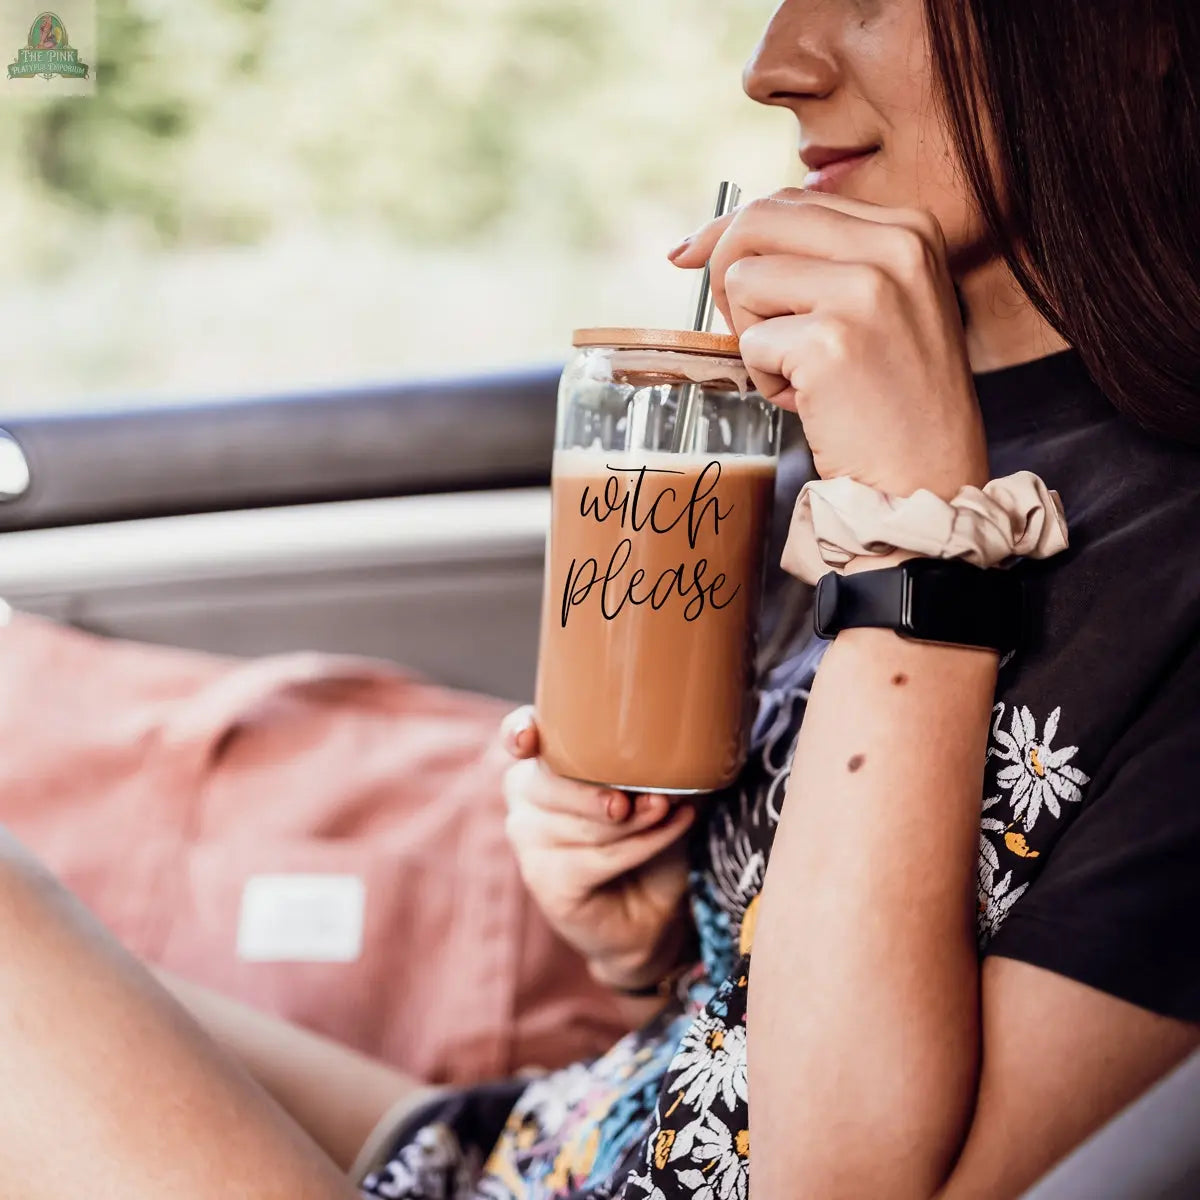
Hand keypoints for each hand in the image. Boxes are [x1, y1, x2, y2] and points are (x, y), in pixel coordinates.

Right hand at [500, 706, 696, 990]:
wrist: (651, 913)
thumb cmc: (647, 838)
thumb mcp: (653, 791)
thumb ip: (652, 767)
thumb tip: (677, 751)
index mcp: (542, 763)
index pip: (518, 736)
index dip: (519, 732)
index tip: (531, 740)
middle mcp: (525, 799)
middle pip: (550, 781)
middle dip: (600, 789)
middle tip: (652, 796)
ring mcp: (529, 843)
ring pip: (582, 823)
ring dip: (637, 820)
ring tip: (671, 811)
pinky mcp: (547, 882)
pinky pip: (598, 858)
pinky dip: (644, 844)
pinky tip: (674, 830)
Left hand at [670, 189, 988, 501]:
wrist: (926, 478)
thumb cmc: (890, 401)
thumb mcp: (876, 306)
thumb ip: (818, 262)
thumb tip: (709, 242)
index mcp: (910, 228)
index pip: (792, 199)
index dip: (731, 228)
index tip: (691, 254)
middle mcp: (895, 247)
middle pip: (758, 221)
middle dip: (727, 275)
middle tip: (748, 328)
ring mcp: (866, 291)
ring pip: (744, 279)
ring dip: (754, 336)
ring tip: (800, 374)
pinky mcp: (831, 341)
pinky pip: (749, 342)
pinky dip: (764, 378)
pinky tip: (808, 400)